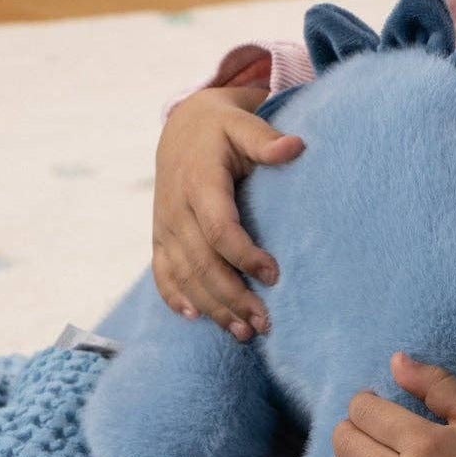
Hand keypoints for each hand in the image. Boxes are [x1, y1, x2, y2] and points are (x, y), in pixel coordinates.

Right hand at [150, 84, 303, 340]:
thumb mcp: (243, 123)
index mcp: (199, 182)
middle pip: (201, 263)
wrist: (183, 125)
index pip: (219, 229)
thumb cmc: (223, 127)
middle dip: (232, 297)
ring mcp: (164, 224)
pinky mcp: (159, 235)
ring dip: (211, 306)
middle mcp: (176, 208)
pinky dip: (175, 297)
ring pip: (183, 275)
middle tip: (263, 324)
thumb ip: (265, 140)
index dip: (245, 255)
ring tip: (242, 333)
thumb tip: (296, 146)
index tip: (275, 275)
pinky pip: (161, 272)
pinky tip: (196, 318)